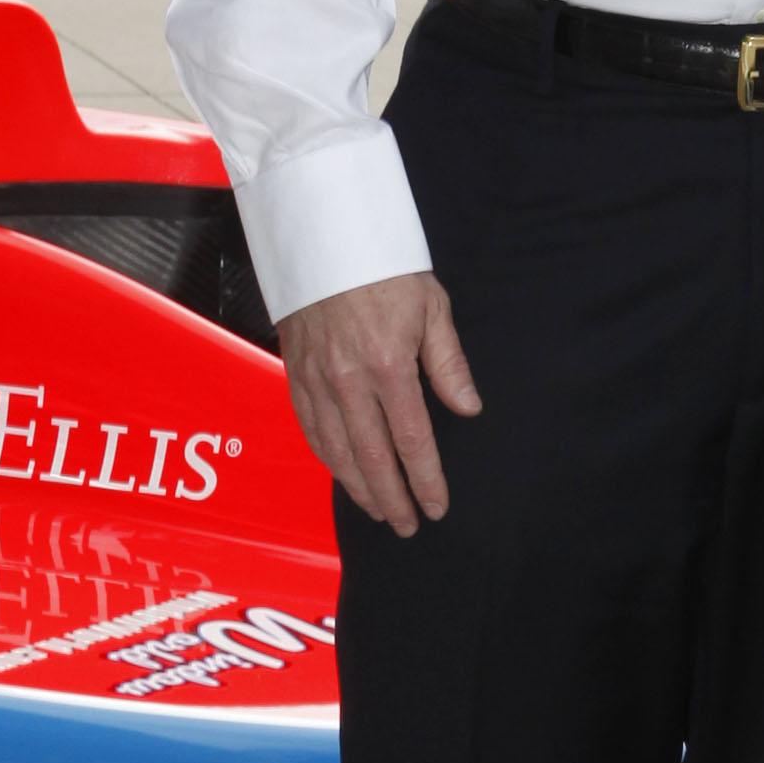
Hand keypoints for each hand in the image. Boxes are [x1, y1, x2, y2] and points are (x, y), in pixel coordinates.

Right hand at [278, 270, 480, 534]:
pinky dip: (328, 460)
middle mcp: (348, 381)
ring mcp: (316, 380)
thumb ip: (447, 364)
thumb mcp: (431, 307)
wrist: (322, 236)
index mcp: (388, 366)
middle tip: (407, 526)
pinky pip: (311, 430)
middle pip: (372, 458)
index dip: (425, 480)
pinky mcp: (295, 374)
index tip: (437, 507)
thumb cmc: (384, 268)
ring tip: (378, 511)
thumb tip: (468, 409)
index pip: (412, 440)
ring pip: (337, 452)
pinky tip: (343, 474)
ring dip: (359, 488)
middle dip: (391, 499)